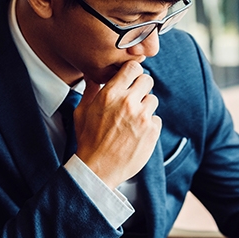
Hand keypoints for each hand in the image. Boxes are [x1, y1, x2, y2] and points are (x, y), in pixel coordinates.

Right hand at [74, 61, 161, 189]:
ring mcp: (142, 117)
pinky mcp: (152, 132)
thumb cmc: (88, 140)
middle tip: (134, 98)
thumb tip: (93, 76)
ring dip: (145, 107)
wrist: (99, 168)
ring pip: (153, 100)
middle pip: (148, 80)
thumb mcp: (82, 112)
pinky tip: (137, 133)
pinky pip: (157, 119)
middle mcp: (128, 103)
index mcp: (110, 94)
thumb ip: (90, 91)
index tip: (131, 79)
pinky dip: (150, 125)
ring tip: (133, 119)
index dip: (133, 72)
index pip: (133, 67)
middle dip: (141, 87)